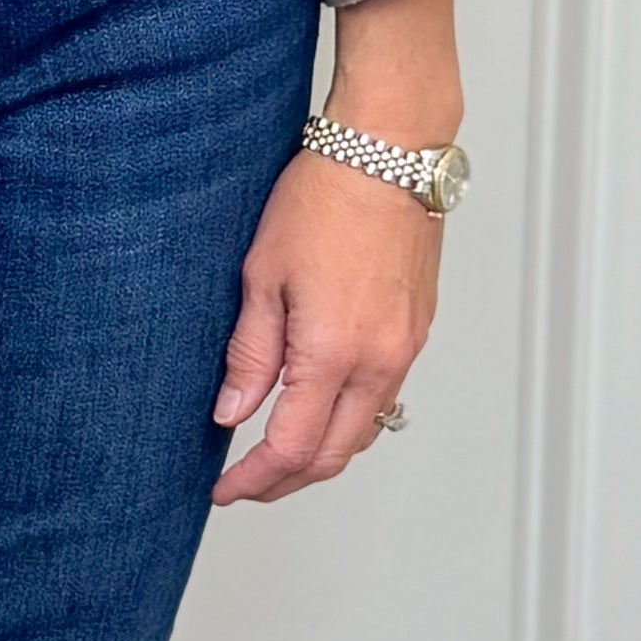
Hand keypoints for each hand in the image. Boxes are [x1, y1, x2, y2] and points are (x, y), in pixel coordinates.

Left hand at [210, 148, 437, 503]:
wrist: (389, 151)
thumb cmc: (324, 197)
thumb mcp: (262, 276)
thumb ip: (250, 354)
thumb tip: (232, 413)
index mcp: (334, 352)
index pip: (292, 448)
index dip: (254, 480)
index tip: (224, 489)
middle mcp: (380, 361)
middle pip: (334, 456)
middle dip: (285, 480)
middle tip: (245, 482)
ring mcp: (405, 347)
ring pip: (363, 431)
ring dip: (320, 453)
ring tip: (275, 450)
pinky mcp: (416, 330)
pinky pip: (384, 396)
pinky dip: (347, 418)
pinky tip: (318, 406)